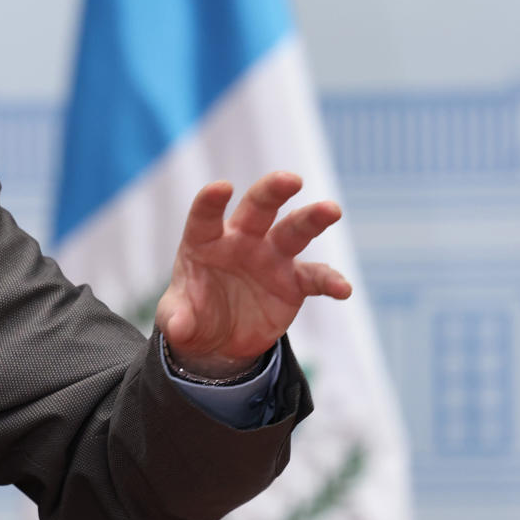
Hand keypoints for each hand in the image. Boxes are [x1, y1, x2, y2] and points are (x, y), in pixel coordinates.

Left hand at [155, 171, 350, 377]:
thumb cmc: (192, 316)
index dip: (211, 202)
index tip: (221, 187)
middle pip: (257, 209)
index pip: (206, 217)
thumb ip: (176, 319)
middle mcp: (241, 240)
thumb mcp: (177, 321)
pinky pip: (316, 277)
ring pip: (293, 230)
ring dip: (312, 219)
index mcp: (205, 242)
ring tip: (331, 209)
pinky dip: (330, 281)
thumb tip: (177, 328)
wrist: (220, 340)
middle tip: (290, 179)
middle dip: (272, 192)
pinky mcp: (294, 281)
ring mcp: (271, 257)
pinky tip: (343, 289)